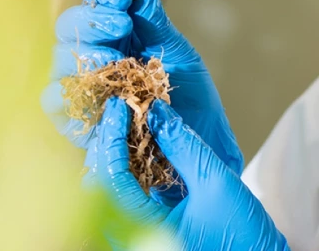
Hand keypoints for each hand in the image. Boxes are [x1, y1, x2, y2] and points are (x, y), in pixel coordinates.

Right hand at [41, 0, 242, 200]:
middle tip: (122, 28)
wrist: (201, 149)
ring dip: (82, 56)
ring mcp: (83, 89)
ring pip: (58, 62)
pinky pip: (54, 103)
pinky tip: (98, 92)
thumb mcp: (178, 55)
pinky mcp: (78, 121)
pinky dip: (67, 94)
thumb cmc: (192, 101)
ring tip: (114, 62)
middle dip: (91, 23)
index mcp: (115, 37)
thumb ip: (154, 22)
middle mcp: (93, 59)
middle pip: (67, 29)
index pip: (94, 6)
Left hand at [85, 98, 289, 250]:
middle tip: (116, 110)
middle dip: (107, 141)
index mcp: (143, 228)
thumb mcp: (215, 183)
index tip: (118, 107)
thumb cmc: (243, 235)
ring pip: (107, 188)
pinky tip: (132, 146)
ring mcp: (135, 235)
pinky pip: (122, 195)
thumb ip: (183, 145)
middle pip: (101, 181)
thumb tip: (157, 112)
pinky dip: (123, 168)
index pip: (110, 175)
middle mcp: (131, 236)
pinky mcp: (145, 231)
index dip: (112, 136)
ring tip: (121, 123)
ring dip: (112, 153)